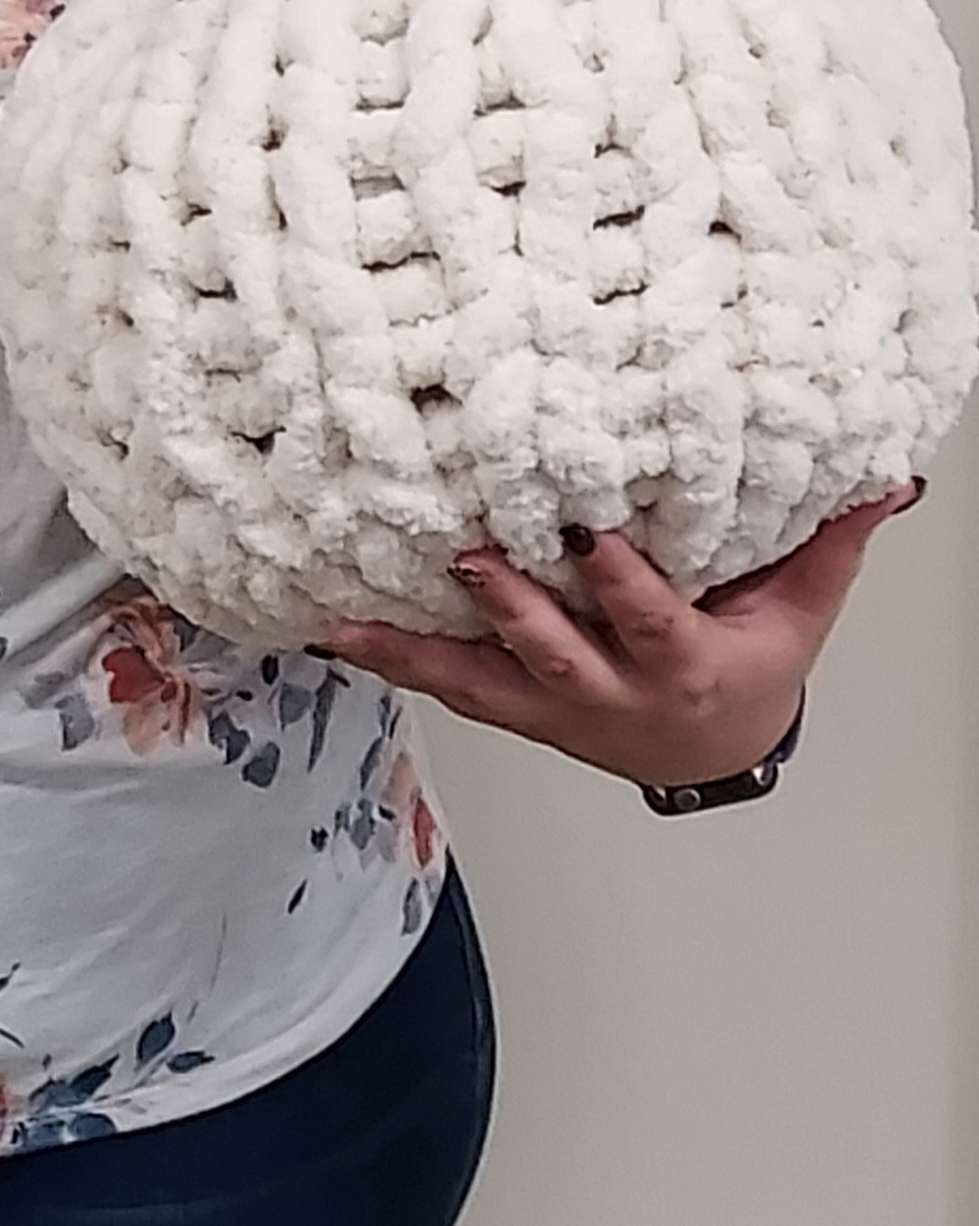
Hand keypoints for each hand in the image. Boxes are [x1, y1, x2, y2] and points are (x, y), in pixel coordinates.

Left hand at [316, 484, 924, 786]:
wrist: (715, 748)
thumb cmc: (752, 666)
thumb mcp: (801, 611)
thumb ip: (832, 541)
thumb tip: (887, 478)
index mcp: (681, 664)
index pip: (649, 622)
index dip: (619, 586)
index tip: (587, 535)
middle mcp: (607, 692)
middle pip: (552, 653)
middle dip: (510, 609)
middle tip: (466, 557)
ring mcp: (552, 705)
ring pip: (480, 680)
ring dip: (417, 647)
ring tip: (352, 619)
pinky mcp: (514, 706)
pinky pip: (448, 683)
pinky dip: (393, 657)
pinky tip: (337, 630)